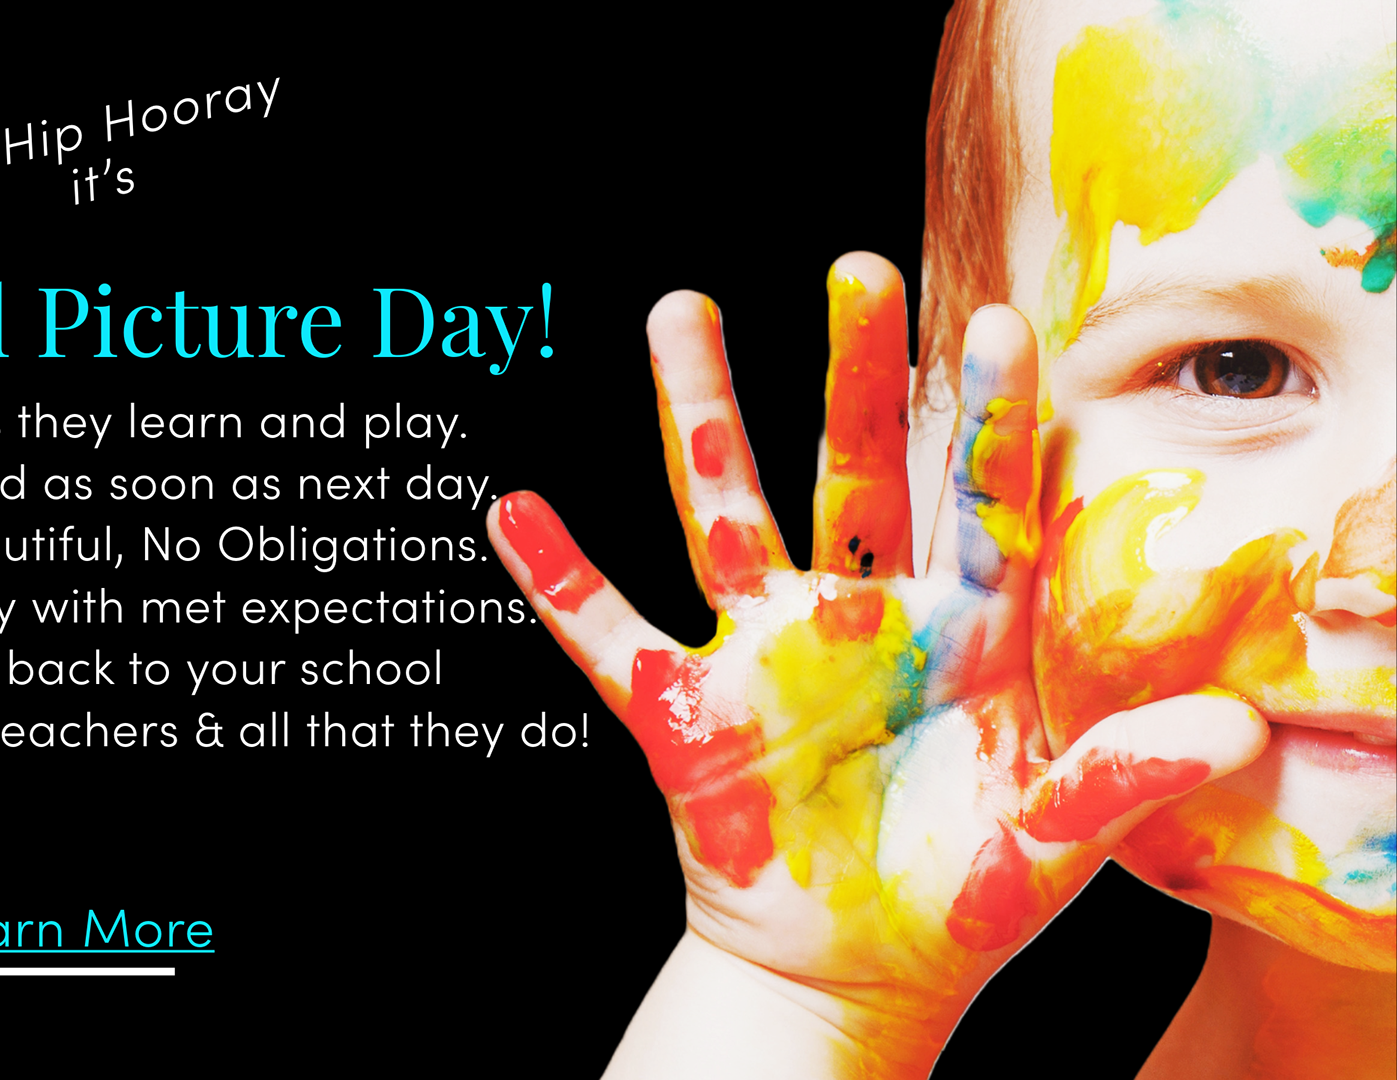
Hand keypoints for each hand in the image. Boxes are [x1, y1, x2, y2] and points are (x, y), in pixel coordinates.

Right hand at [486, 254, 1269, 1076]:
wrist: (849, 975)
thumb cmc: (957, 901)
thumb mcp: (1049, 846)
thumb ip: (1122, 778)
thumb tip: (1237, 726)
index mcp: (963, 635)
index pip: (981, 507)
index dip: (989, 422)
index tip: (999, 323)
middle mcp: (863, 618)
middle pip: (855, 475)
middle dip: (856, 376)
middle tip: (859, 270)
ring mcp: (766, 653)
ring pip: (725, 512)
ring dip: (699, 416)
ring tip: (677, 311)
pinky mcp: (685, 710)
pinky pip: (609, 636)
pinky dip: (561, 579)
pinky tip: (513, 512)